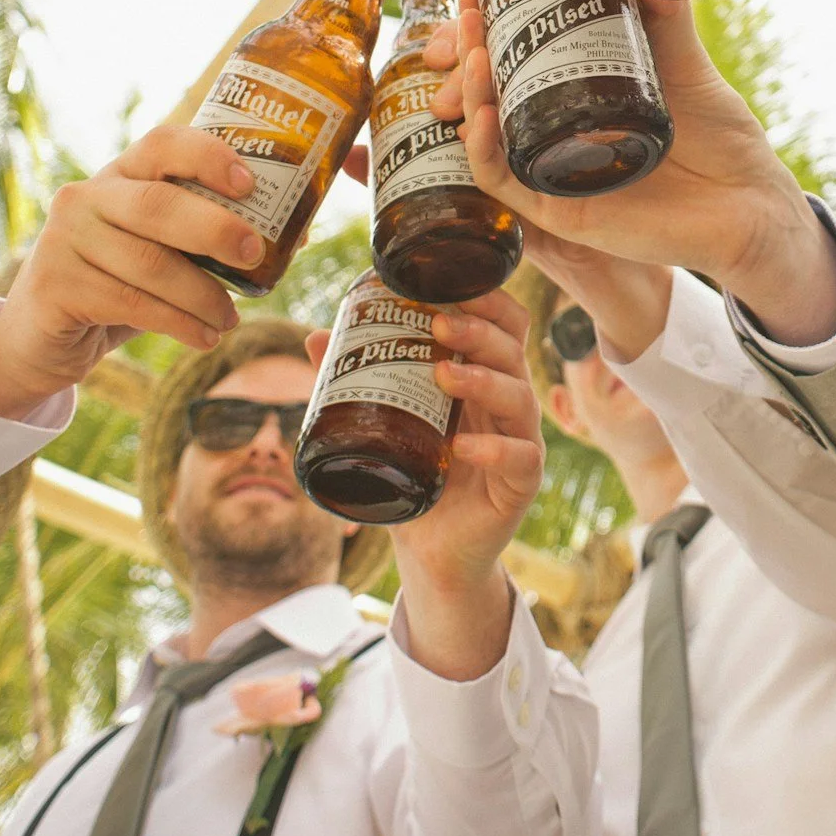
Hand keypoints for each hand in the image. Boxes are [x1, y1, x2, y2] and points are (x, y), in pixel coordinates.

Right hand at [0, 125, 255, 417]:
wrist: (40, 338)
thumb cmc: (118, 285)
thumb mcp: (160, 252)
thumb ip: (208, 238)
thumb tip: (295, 235)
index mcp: (120, 175)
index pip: (163, 144)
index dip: (209, 157)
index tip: (251, 183)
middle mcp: (86, 196)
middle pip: (158, 204)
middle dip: (216, 229)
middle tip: (255, 256)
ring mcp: (65, 239)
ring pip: (150, 263)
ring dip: (202, 295)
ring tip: (231, 319)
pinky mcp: (56, 285)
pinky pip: (131, 302)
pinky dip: (178, 322)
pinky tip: (204, 336)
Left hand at [379, 288, 543, 680]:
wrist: (431, 550)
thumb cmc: (413, 476)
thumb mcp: (385, 424)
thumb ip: (356, 382)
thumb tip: (314, 337)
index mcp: (482, 377)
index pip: (502, 325)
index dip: (487, 300)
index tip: (449, 284)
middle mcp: (506, 403)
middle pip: (512, 350)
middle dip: (480, 330)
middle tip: (441, 324)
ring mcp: (519, 441)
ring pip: (519, 397)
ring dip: (483, 379)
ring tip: (443, 374)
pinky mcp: (521, 483)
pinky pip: (521, 458)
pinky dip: (495, 450)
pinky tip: (464, 447)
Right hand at [426, 0, 835, 342]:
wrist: (751, 203)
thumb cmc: (721, 138)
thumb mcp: (685, 63)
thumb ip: (661, 13)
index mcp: (579, 100)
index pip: (515, 61)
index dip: (487, 30)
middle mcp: (559, 135)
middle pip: (490, 94)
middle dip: (468, 53)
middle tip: (468, 14)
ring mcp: (555, 173)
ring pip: (487, 135)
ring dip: (471, 92)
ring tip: (475, 52)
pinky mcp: (561, 213)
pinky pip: (505, 184)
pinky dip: (485, 151)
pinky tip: (481, 117)